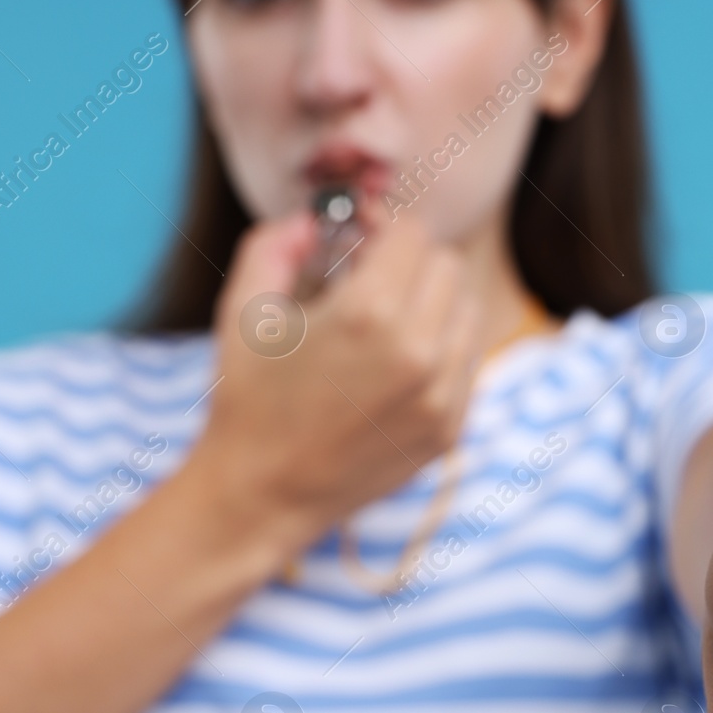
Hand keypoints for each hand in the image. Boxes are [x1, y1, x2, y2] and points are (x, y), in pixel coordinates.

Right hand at [191, 208, 479, 544]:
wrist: (264, 494)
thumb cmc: (248, 399)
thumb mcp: (243, 309)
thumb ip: (275, 242)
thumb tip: (312, 218)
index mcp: (368, 315)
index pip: (414, 233)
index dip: (383, 228)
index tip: (360, 242)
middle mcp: (418, 354)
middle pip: (448, 265)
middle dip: (411, 262)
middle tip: (371, 280)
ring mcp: (442, 397)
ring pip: (469, 310)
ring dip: (435, 302)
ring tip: (389, 320)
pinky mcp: (450, 428)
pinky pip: (467, 360)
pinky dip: (442, 348)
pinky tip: (397, 363)